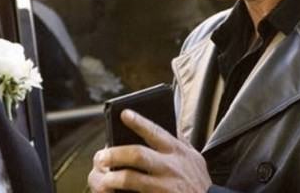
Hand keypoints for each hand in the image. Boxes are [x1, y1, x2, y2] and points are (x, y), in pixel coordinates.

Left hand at [88, 109, 211, 192]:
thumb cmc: (198, 182)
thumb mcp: (195, 158)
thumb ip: (180, 141)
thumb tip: (167, 123)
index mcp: (177, 151)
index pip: (155, 131)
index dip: (138, 122)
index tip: (123, 114)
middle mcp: (171, 166)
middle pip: (138, 154)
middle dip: (115, 153)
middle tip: (101, 156)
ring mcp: (165, 186)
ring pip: (132, 178)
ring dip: (113, 177)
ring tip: (103, 178)